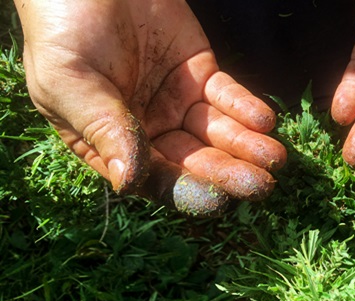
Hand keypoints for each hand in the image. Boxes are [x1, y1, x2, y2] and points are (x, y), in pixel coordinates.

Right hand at [15, 0, 286, 215]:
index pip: (154, 178)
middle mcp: (149, 129)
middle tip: (261, 185)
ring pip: (216, 132)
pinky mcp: (200, 73)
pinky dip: (246, 107)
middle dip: (228, 173)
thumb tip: (128, 183)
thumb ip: (102, 128)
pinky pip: (227, 95)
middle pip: (194, 160)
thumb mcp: (69, 82)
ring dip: (246, 146)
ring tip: (274, 157)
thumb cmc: (63, 30)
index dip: (186, 189)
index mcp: (111, 144)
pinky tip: (264, 120)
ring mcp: (177, 102)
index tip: (216, 199)